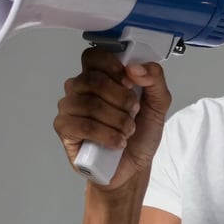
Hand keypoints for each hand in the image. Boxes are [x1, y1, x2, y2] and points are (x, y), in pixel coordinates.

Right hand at [53, 47, 171, 189]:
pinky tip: (117, 142)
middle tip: (134, 112)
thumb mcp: (159, 103)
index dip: (112, 67)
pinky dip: (106, 134)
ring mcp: (70, 108)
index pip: (94, 56)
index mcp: (100, 76)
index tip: (130, 82)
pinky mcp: (65, 129)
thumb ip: (155, 79)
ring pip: (89, 104)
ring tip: (127, 131)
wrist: (134, 167)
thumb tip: (135, 68)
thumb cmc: (140, 134)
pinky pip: (82, 125)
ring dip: (117, 120)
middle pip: (93, 80)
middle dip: (121, 99)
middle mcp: (80, 89)